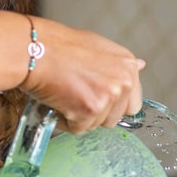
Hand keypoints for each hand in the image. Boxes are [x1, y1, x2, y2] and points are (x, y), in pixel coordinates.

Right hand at [24, 17, 144, 133]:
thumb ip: (118, 64)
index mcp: (127, 66)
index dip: (111, 106)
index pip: (132, 105)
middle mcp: (123, 81)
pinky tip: (58, 101)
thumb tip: (140, 66)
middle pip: (114, 119)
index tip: (95, 99)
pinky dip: (65, 121)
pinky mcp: (90, 110)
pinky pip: (78, 129)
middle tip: (76, 94)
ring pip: (95, 125)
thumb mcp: (98, 48)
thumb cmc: (60, 47)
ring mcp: (108, 96)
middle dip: (95, 113)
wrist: (36, 50)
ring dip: (78, 117)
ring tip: (65, 94)